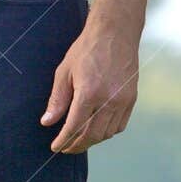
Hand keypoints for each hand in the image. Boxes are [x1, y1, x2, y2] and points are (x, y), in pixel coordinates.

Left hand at [41, 18, 139, 152]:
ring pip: (107, 133)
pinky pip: (120, 125)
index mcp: (89, 93)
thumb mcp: (64, 72)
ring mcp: (123, 101)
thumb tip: (48, 122)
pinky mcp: (132, 99)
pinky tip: (97, 130)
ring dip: (92, 140)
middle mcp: (109, 100)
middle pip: (92, 135)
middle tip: (66, 148)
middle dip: (77, 145)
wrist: (115, 33)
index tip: (55, 147)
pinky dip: (108, 132)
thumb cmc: (86, 49)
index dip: (63, 141)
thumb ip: (57, 100)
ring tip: (80, 139)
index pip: (74, 127)